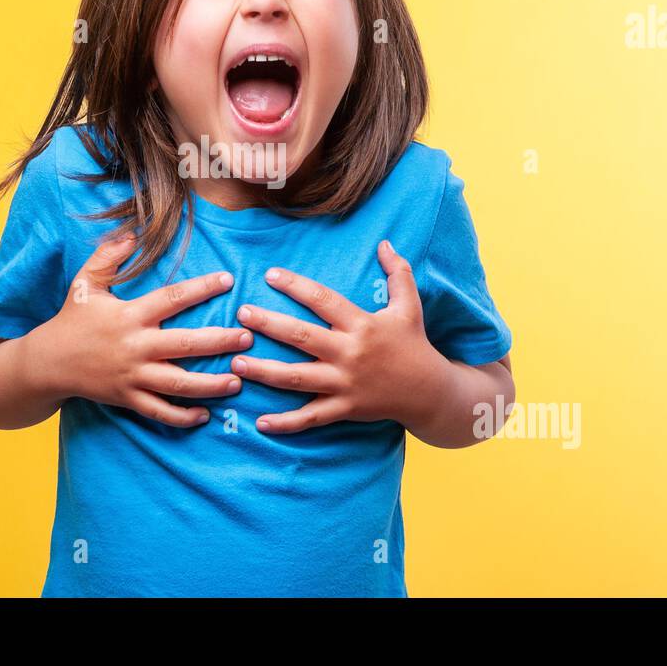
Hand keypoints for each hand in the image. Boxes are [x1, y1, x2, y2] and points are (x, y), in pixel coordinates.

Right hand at [39, 233, 250, 426]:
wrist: (47, 363)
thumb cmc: (71, 319)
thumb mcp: (84, 283)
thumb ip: (107, 256)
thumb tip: (131, 232)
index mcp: (130, 315)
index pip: (172, 298)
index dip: (202, 288)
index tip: (229, 280)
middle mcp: (135, 346)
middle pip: (185, 345)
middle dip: (219, 342)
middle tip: (248, 338)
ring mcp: (132, 376)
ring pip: (178, 385)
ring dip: (211, 385)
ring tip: (238, 381)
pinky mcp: (127, 399)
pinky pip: (159, 412)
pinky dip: (182, 417)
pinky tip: (205, 415)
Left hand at [231, 240, 441, 433]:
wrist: (430, 392)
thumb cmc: (414, 344)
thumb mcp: (410, 306)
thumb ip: (398, 273)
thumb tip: (386, 243)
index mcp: (361, 324)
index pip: (323, 300)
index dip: (295, 286)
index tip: (269, 275)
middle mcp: (350, 353)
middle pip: (302, 337)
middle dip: (269, 324)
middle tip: (241, 314)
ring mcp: (345, 384)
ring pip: (297, 378)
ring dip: (264, 371)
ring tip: (236, 362)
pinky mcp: (344, 408)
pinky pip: (311, 417)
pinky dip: (286, 423)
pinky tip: (261, 423)